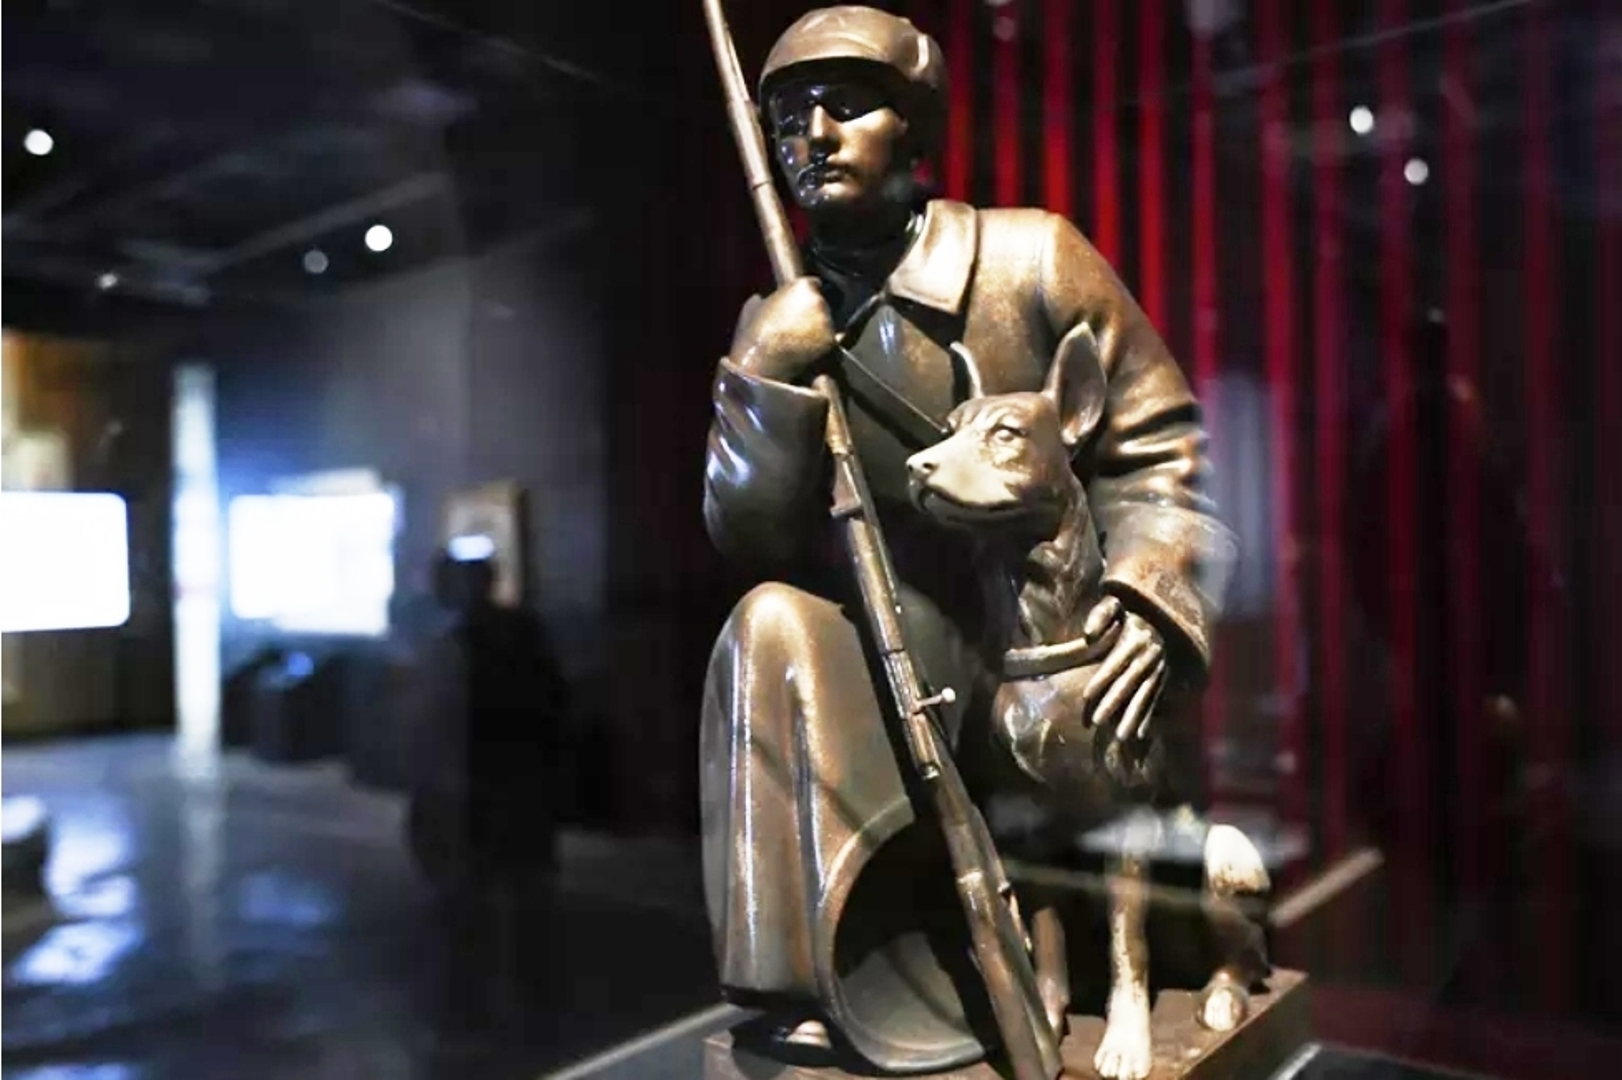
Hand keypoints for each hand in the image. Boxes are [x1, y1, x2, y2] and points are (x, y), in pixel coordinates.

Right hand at [733, 277, 836, 382]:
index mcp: (801, 286)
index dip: (805, 296)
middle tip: (795, 326)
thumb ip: (762, 299)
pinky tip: (805, 352)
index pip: (812, 285)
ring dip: (818, 330)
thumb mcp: (751, 309)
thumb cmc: (754, 338)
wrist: (762, 365)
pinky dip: (822, 347)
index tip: (800, 305)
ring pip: (826, 323)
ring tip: (798, 341)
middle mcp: (818, 300)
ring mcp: (827, 321)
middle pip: (821, 304)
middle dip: (812, 313)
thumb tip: (760, 299)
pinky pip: (830, 342)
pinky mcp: (832, 341)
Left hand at [1079, 596, 1166, 741]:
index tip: (1086, 696)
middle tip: (1098, 722)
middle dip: (1113, 703)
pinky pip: (1157, 699)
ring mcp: (1160, 666)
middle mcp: (1149, 654)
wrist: (1165, 609)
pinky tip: (1141, 734)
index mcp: (1135, 637)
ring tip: (1121, 737)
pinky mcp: (1166, 675)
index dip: (1101, 678)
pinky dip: (1149, 717)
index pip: (1116, 661)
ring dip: (1134, 717)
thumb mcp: (1115, 603)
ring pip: (1145, 695)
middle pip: (1130, 682)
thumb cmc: (1130, 607)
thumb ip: (1100, 615)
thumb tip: (1088, 635)